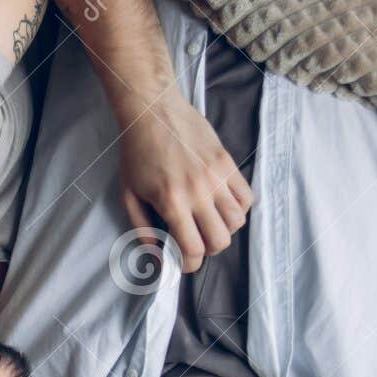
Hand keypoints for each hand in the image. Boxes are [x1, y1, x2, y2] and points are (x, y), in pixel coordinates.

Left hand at [118, 94, 251, 273]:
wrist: (152, 111)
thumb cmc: (137, 152)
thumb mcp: (129, 195)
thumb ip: (142, 230)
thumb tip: (156, 258)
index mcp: (172, 202)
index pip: (193, 249)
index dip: (189, 265)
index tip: (184, 263)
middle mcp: (198, 192)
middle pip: (220, 241)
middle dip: (207, 250)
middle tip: (196, 242)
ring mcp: (217, 176)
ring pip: (237, 222)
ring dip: (224, 231)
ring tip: (209, 224)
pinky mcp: (228, 163)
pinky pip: (247, 197)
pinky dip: (239, 209)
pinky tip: (222, 206)